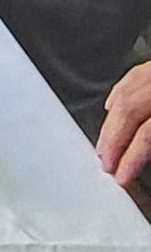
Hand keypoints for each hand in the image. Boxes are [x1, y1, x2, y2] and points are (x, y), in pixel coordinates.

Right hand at [99, 63, 150, 186]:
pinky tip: (113, 105)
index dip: (130, 157)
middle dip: (112, 140)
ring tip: (105, 143)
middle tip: (105, 162)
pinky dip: (119, 93)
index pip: (146, 134)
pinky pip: (134, 76)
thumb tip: (140, 158)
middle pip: (129, 110)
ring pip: (126, 92)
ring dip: (111, 120)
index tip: (121, 176)